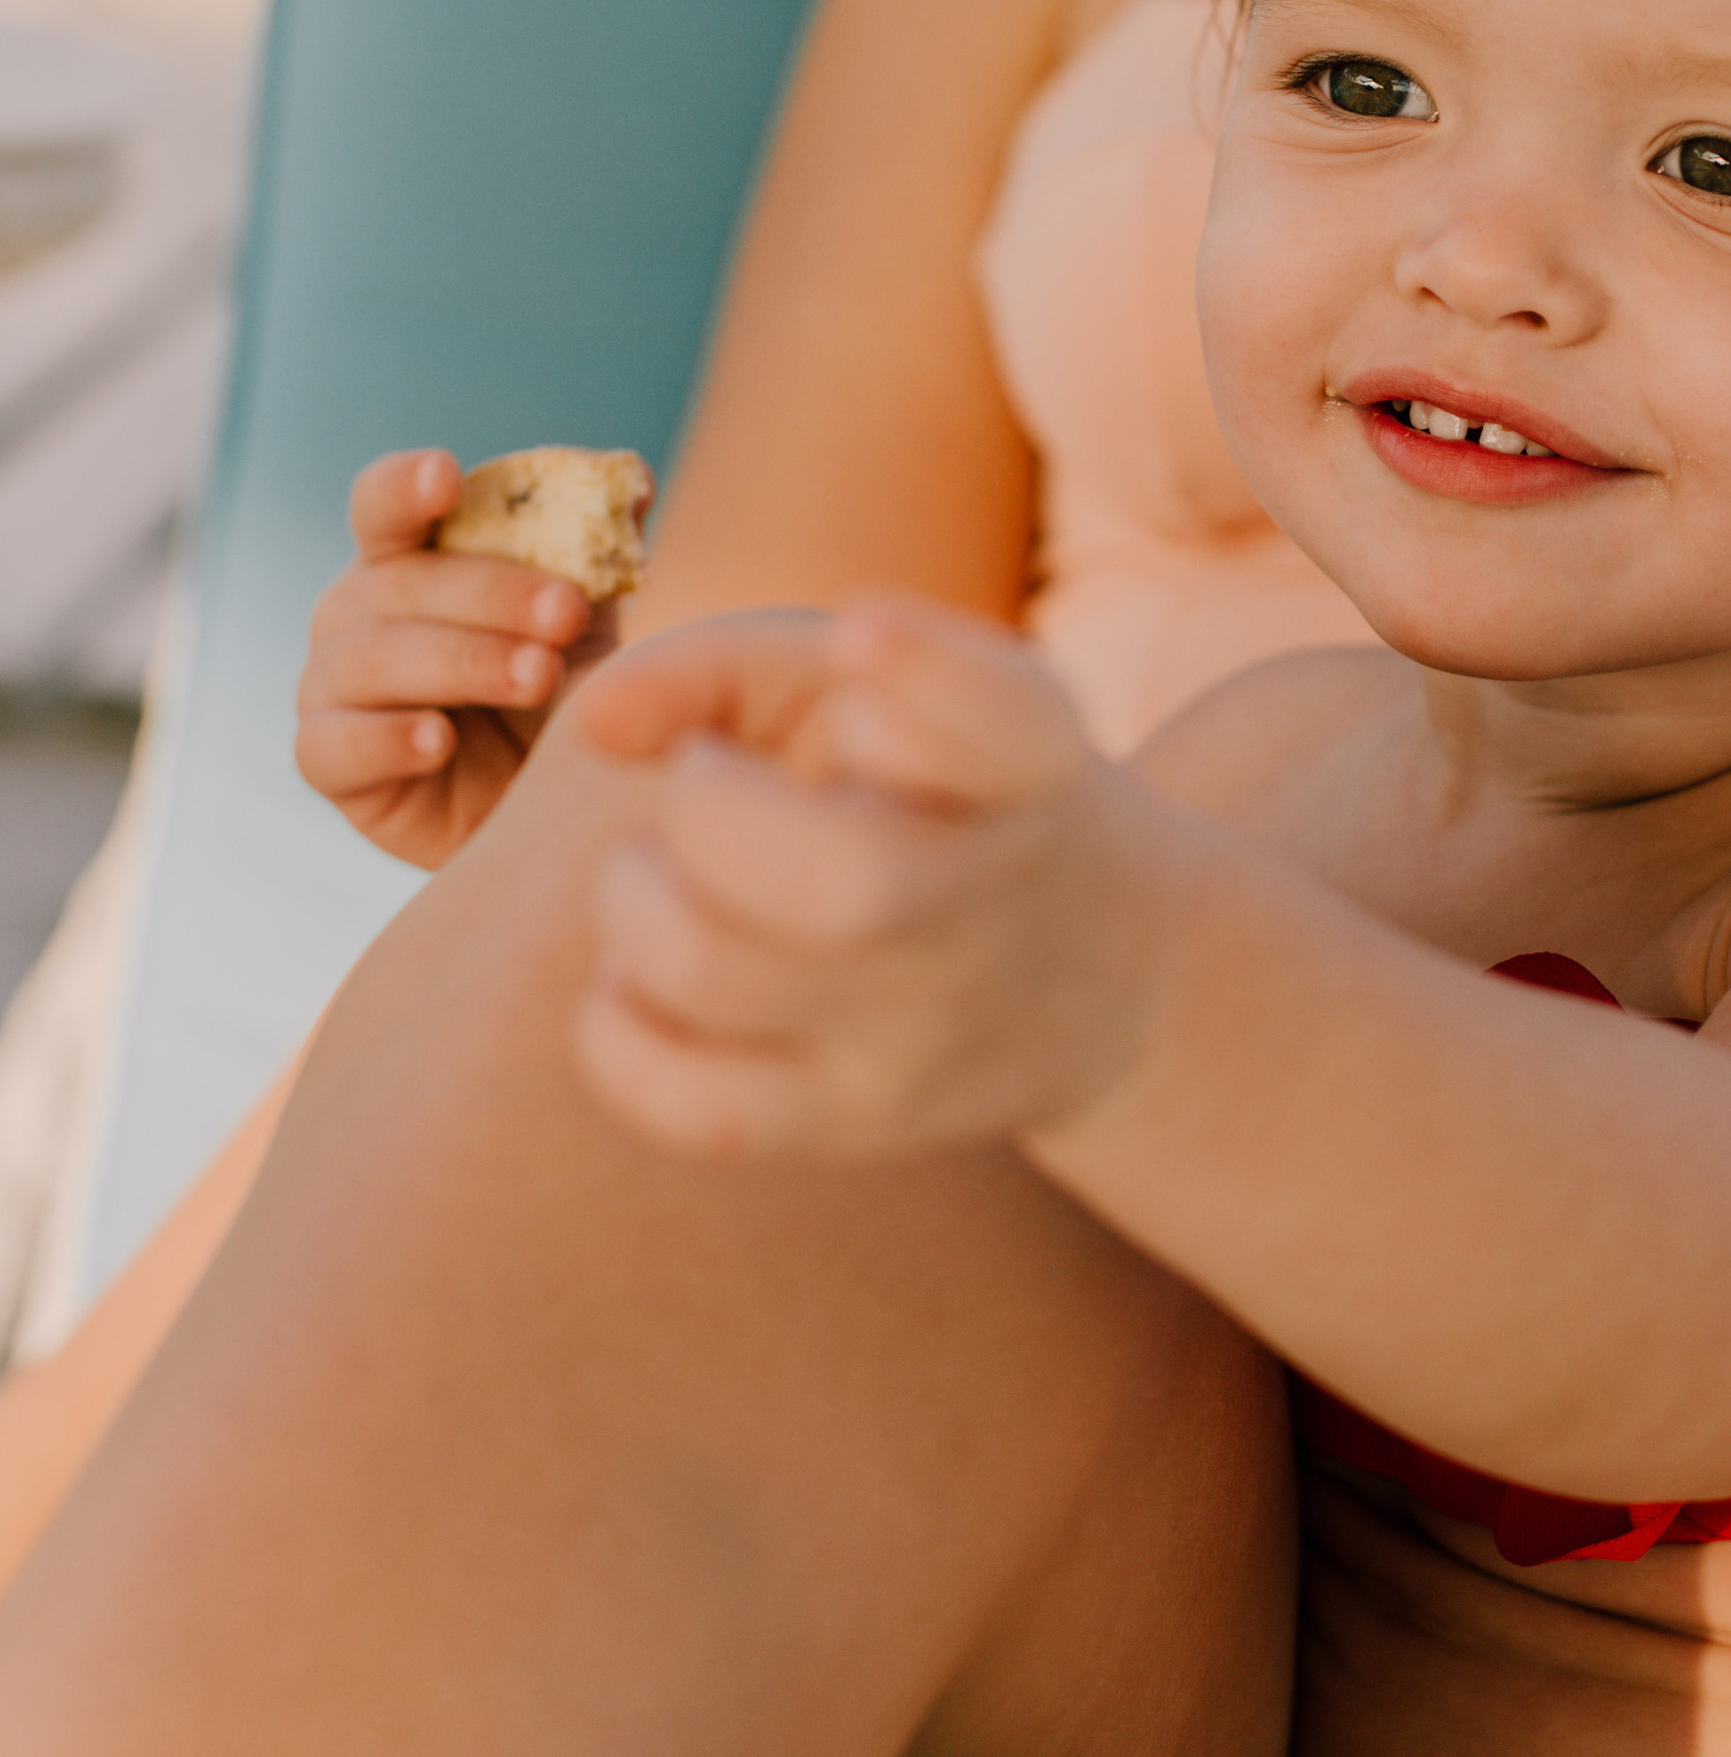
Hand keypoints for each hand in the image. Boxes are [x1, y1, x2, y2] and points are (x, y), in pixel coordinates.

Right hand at [297, 450, 637, 866]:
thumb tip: (635, 478)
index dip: (405, 486)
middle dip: (493, 594)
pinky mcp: (328, 762)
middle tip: (567, 614)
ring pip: (372, 658)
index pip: (384, 505)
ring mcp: (331, 685)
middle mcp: (356, 611)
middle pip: (401, 583)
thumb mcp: (584, 621)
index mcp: (409, 560)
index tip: (446, 477)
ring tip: (538, 677)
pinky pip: (332, 745)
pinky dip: (387, 739)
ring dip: (462, 661)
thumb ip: (601, 548)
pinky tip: (439, 742)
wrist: (547, 811)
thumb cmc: (556, 698)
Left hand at [570, 596, 1164, 1158]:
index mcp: (1033, 769)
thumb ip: (733, 664)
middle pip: (841, 879)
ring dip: (637, 903)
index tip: (862, 633)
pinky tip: (644, 981)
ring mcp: (928, 1032)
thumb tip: (595, 721)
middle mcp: (992, 905)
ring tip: (663, 878)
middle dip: (707, 809)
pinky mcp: (860, 1123)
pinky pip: (690, 1105)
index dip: (929, 673)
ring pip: (720, 972)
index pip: (1010, 723)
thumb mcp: (890, 693)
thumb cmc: (947, 790)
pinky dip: (616, 1030)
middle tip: (706, 785)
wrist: (1109, 979)